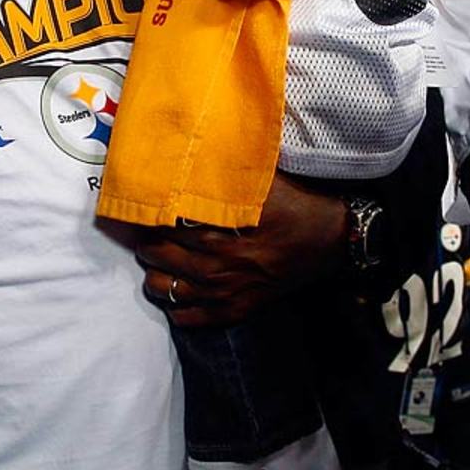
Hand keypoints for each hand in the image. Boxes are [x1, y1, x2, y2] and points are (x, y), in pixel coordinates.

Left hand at [138, 170, 347, 325]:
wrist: (333, 240)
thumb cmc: (296, 205)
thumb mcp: (261, 182)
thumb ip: (226, 173)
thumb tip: (196, 151)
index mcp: (218, 231)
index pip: (162, 225)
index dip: (145, 215)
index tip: (136, 206)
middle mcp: (216, 265)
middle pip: (156, 256)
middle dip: (146, 242)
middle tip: (146, 231)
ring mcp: (225, 292)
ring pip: (165, 289)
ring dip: (155, 274)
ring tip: (158, 261)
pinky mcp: (237, 310)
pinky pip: (189, 318)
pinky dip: (175, 306)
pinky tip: (176, 291)